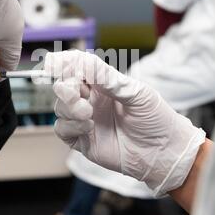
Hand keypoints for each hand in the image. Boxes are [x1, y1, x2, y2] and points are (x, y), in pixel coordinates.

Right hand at [45, 50, 205, 195]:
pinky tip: (88, 127)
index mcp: (104, 84)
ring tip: (89, 114)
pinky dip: (70, 125)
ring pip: (60, 106)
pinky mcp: (82, 140)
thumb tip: (83, 63)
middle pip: (64, 86)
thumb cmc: (155, 119)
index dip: (63, 62)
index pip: (78, 67)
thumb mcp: (136, 93)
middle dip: (65, 87)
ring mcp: (85, 119)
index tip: (51, 62)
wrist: (163, 153)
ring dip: (70, 107)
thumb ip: (108, 79)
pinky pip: (62, 128)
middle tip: (76, 92)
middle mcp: (92, 99)